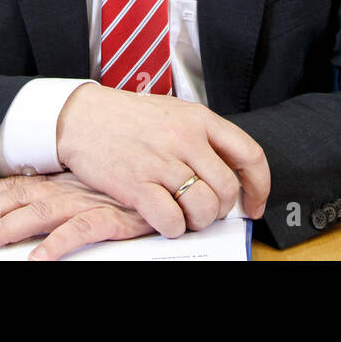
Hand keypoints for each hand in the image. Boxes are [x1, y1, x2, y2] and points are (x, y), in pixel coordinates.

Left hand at [0, 172, 153, 259]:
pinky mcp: (113, 217)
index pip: (13, 186)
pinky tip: (39, 258)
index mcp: (61, 180)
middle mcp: (70, 188)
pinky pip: (81, 231)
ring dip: (7, 229)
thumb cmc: (130, 185)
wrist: (172, 178)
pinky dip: (58, 244)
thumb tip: (24, 210)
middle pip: (16, 199)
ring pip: (39, 214)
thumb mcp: (88, 186)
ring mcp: (89, 202)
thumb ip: (60, 194)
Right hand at [55, 82, 269, 237]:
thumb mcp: (174, 113)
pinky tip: (164, 219)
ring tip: (185, 215)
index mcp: (199, 119)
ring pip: (204, 208)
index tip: (255, 203)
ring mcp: (161, 162)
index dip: (259, 186)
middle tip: (206, 210)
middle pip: (227, 189)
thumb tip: (231, 172)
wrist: (81, 116)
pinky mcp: (137, 184)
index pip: (249, 154)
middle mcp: (185, 139)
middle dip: (222, 209)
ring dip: (198, 221)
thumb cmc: (127, 117)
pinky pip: (172, 220)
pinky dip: (173, 227)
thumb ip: (202, 137)